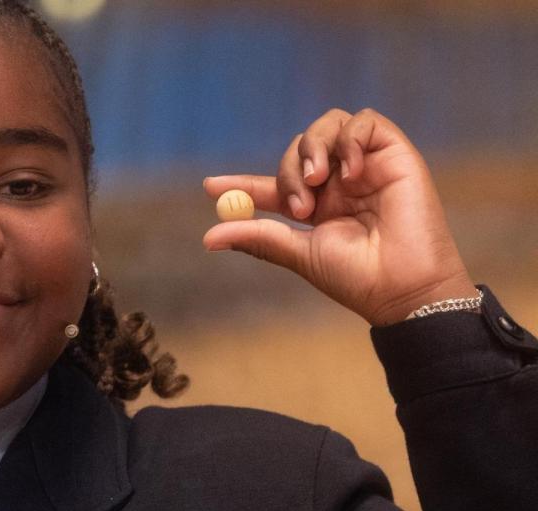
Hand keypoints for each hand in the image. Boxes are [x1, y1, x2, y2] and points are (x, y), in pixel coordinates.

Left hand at [203, 108, 475, 325]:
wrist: (405, 286)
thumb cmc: (356, 276)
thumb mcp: (299, 254)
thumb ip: (259, 238)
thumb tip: (207, 237)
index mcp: (315, 208)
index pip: (272, 185)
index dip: (241, 183)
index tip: (209, 187)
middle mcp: (338, 184)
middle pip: (297, 149)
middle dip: (287, 171)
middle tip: (297, 205)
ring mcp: (365, 166)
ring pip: (327, 126)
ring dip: (312, 148)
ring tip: (318, 183)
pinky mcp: (394, 153)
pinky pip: (364, 121)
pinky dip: (348, 139)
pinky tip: (350, 173)